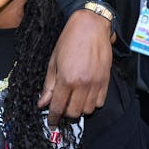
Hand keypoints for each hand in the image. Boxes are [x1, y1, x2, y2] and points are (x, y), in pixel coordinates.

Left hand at [40, 8, 110, 123]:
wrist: (91, 27)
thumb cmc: (69, 41)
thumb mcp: (53, 62)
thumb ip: (48, 85)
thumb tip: (42, 103)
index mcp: (66, 79)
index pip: (58, 107)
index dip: (53, 117)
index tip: (51, 122)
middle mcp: (82, 83)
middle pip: (74, 112)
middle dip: (66, 113)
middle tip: (62, 106)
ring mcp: (96, 83)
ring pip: (88, 110)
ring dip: (80, 108)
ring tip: (74, 99)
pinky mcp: (106, 80)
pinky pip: (100, 102)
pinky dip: (92, 103)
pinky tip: (86, 95)